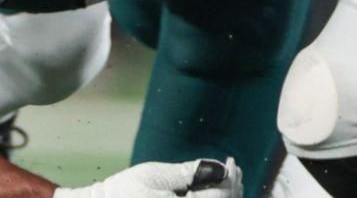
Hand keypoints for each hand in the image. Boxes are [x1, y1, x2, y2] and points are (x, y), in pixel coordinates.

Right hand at [54, 158, 241, 197]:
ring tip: (227, 178)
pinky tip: (211, 190)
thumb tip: (219, 168)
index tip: (231, 162)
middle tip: (233, 168)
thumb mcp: (154, 175)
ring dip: (225, 196)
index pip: (219, 197)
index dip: (230, 179)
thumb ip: (188, 172)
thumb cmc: (123, 191)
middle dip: (231, 188)